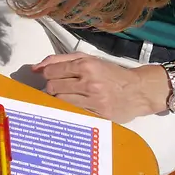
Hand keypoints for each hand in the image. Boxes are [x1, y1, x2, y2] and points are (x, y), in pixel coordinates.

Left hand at [35, 53, 174, 122]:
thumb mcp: (88, 59)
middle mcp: (89, 82)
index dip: (48, 74)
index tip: (54, 76)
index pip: (51, 71)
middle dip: (53, 87)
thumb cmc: (111, 73)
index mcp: (86, 65)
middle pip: (53, 87)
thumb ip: (60, 60)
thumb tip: (36, 68)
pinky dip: (72, 109)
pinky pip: (74, 113)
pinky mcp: (99, 115)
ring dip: (60, 99)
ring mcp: (94, 101)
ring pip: (61, 101)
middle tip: (62, 87)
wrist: (138, 90)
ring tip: (70, 96)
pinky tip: (78, 105)